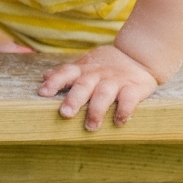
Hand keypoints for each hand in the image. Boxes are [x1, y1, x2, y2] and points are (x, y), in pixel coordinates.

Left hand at [39, 44, 158, 129]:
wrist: (139, 56)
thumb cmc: (107, 65)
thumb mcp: (87, 64)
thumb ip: (68, 72)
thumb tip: (43, 76)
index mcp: (84, 69)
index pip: (66, 72)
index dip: (54, 81)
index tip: (43, 93)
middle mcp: (98, 74)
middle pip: (84, 85)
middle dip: (74, 99)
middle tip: (65, 113)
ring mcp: (116, 81)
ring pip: (104, 93)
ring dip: (97, 110)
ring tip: (91, 126)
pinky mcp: (134, 88)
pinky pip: (129, 99)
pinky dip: (124, 110)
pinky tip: (119, 121)